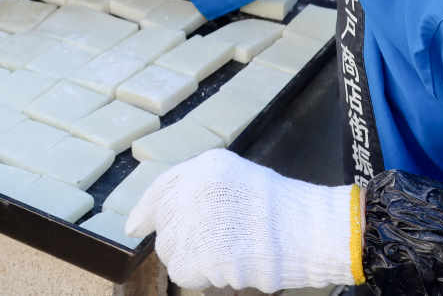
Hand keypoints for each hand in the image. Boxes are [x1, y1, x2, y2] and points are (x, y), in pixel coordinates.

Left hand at [126, 149, 359, 291]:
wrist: (309, 230)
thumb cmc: (279, 206)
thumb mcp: (235, 176)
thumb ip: (198, 187)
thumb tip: (157, 215)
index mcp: (204, 167)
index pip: (161, 190)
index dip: (145, 212)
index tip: (133, 227)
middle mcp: (195, 191)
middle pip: (164, 227)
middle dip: (180, 240)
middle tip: (211, 245)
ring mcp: (198, 222)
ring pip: (171, 253)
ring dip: (192, 259)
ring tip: (225, 253)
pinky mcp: (203, 255)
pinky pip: (185, 273)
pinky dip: (201, 276)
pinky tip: (226, 267)